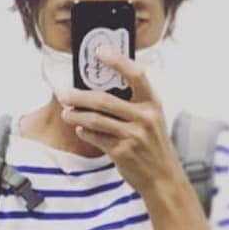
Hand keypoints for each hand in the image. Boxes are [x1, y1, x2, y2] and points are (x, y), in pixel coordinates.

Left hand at [57, 50, 181, 197]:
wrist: (163, 178)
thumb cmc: (154, 147)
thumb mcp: (152, 120)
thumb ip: (134, 104)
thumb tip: (102, 88)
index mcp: (152, 103)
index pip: (135, 73)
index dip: (117, 60)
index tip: (99, 51)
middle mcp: (144, 117)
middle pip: (104, 99)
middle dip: (79, 96)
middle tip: (65, 93)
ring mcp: (133, 135)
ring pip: (95, 119)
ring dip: (76, 115)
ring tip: (67, 113)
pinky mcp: (122, 151)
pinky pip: (96, 138)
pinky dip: (85, 133)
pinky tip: (80, 130)